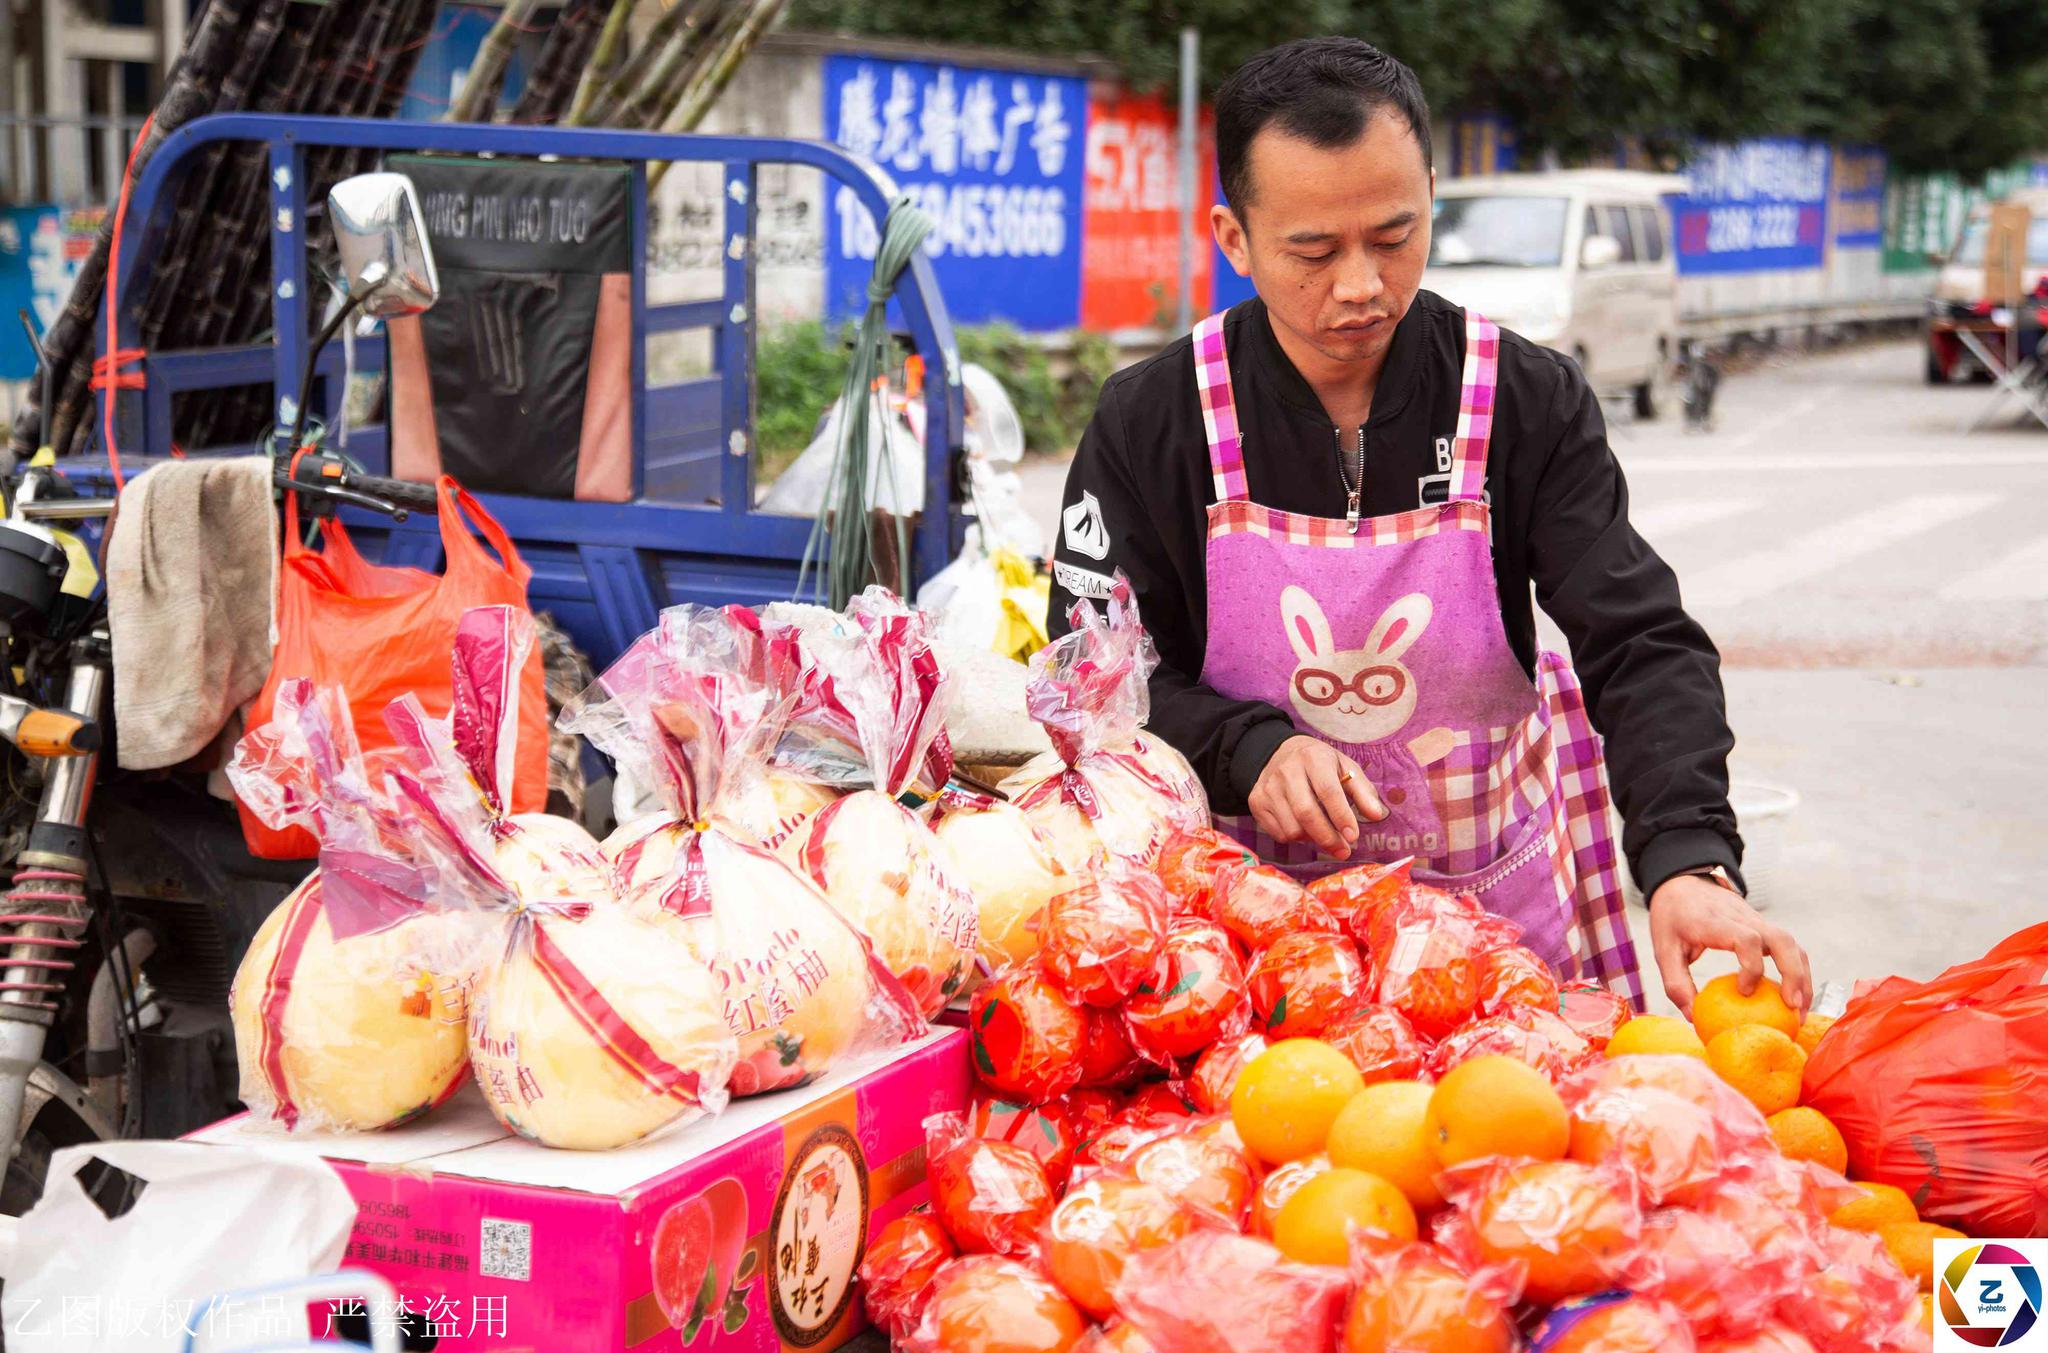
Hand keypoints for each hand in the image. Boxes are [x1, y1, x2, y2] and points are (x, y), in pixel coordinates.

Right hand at [1248, 735, 1385, 858]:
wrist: (1277, 753)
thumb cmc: (1318, 764)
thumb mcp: (1344, 767)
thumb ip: (1363, 791)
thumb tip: (1377, 815)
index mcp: (1313, 758)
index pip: (1327, 790)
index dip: (1341, 816)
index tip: (1353, 836)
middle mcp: (1286, 771)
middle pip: (1306, 813)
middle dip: (1328, 837)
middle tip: (1343, 850)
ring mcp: (1268, 787)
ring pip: (1292, 828)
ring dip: (1312, 839)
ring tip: (1324, 834)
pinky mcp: (1256, 802)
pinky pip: (1279, 833)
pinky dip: (1296, 838)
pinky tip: (1305, 829)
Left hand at [1648, 872, 1811, 1019]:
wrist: (1683, 882)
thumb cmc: (1672, 917)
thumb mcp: (1663, 948)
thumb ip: (1676, 983)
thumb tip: (1692, 1017)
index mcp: (1715, 921)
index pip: (1747, 938)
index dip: (1752, 966)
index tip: (1743, 991)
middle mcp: (1742, 918)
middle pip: (1782, 939)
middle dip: (1793, 974)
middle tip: (1792, 1007)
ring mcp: (1757, 920)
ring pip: (1791, 943)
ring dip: (1802, 976)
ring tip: (1800, 1011)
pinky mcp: (1764, 926)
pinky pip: (1789, 946)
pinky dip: (1798, 970)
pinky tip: (1794, 996)